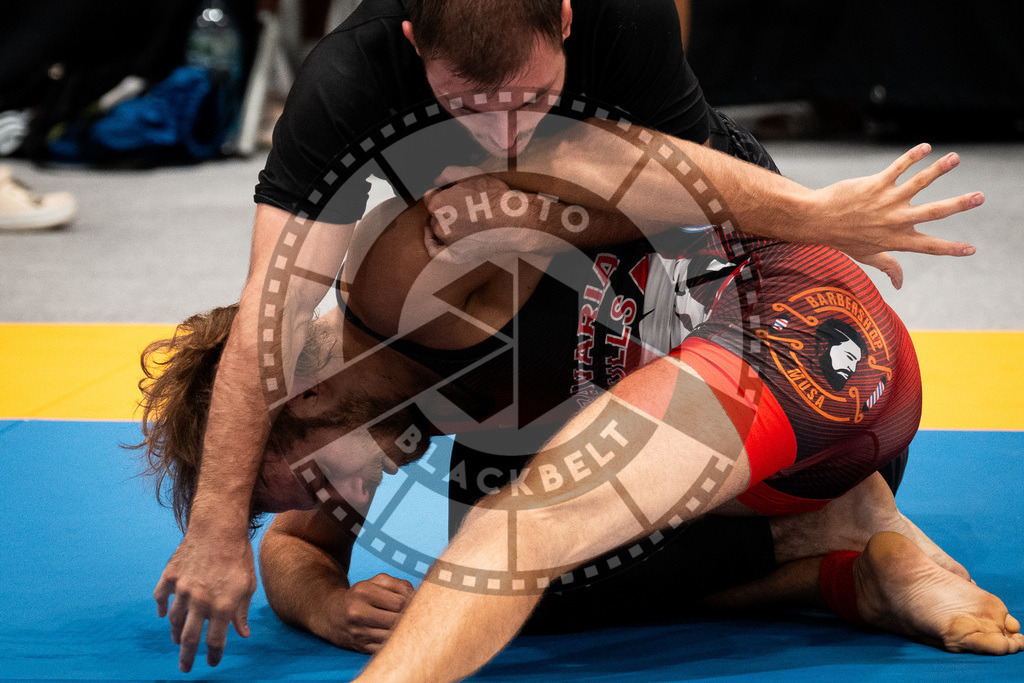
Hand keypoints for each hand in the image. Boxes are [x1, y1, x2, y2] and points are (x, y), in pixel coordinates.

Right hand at [154, 530, 256, 671]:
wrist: (218, 526)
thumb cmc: (238, 555)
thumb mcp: (248, 584)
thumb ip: (242, 612)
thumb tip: (243, 634)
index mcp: (222, 605)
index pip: (215, 640)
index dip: (213, 655)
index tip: (212, 662)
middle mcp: (200, 601)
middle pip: (189, 638)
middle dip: (187, 657)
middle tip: (185, 668)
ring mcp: (182, 588)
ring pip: (174, 620)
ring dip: (175, 633)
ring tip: (177, 640)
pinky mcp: (170, 575)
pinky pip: (160, 597)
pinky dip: (159, 607)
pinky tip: (161, 614)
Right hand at [327, 574, 414, 653]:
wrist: (334, 615)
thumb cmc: (362, 596)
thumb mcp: (377, 582)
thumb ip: (400, 585)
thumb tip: (419, 598)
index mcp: (363, 592)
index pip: (400, 602)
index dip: (412, 604)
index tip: (415, 604)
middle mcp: (358, 612)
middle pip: (397, 620)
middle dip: (409, 618)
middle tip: (415, 616)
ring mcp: (358, 632)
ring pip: (393, 636)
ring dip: (403, 631)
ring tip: (407, 625)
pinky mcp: (361, 647)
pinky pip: (386, 647)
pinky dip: (395, 642)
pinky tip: (396, 635)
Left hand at [424, 166, 563, 262]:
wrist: (514, 220)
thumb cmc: (495, 197)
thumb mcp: (472, 174)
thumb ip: (449, 173)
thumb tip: (438, 180)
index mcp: (438, 204)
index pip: (432, 196)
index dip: (443, 191)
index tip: (453, 191)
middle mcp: (439, 224)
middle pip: (436, 213)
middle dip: (446, 207)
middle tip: (463, 204)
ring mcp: (448, 242)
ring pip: (440, 229)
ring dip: (446, 223)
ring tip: (463, 218)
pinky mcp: (457, 254)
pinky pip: (437, 252)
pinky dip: (432, 244)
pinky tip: (431, 237)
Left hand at [808, 144, 980, 288]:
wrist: (817, 220)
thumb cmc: (843, 239)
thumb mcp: (867, 256)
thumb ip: (888, 266)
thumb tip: (900, 284)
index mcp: (897, 239)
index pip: (930, 246)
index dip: (951, 249)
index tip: (972, 249)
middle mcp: (896, 220)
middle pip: (934, 212)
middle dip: (960, 204)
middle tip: (980, 197)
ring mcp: (887, 201)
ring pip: (919, 182)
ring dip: (939, 169)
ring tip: (955, 158)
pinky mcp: (876, 184)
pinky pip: (898, 167)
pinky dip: (912, 157)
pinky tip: (926, 147)